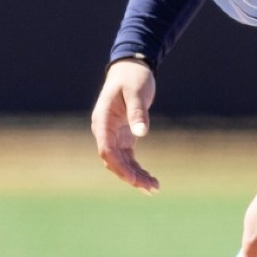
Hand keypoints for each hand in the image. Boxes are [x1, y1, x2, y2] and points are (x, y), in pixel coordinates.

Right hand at [91, 58, 158, 192]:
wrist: (131, 68)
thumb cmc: (132, 77)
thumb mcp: (136, 92)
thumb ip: (137, 111)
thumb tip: (142, 133)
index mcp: (102, 120)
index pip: (106, 149)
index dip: (119, 166)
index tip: (133, 179)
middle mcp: (105, 131)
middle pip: (114, 160)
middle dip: (130, 176)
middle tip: (150, 188)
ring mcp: (114, 135)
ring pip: (122, 162)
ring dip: (135, 176)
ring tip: (154, 188)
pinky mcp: (124, 136)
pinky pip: (129, 158)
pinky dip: (138, 169)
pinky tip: (151, 180)